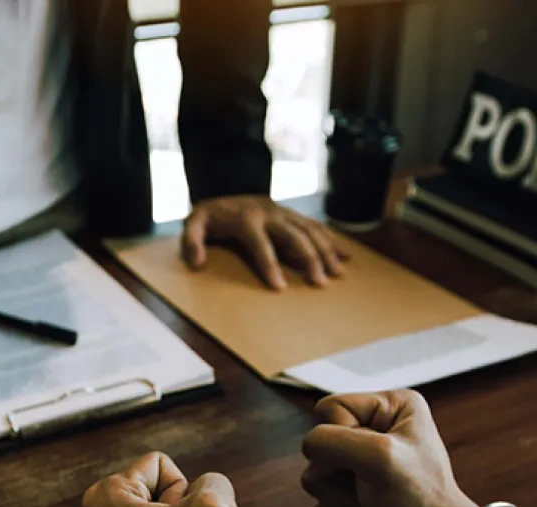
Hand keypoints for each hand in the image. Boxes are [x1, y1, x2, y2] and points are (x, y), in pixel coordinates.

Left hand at [182, 194, 347, 289]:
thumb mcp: (193, 224)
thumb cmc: (210, 216)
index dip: (269, 265)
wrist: (224, 189)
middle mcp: (269, 213)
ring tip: (336, 274)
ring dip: (325, 251)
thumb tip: (197, 261)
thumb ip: (191, 241)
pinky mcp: (292, 214)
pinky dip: (331, 240)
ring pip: (309, 230)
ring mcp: (283, 211)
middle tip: (319, 283)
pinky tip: (345, 256)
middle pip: (294, 235)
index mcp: (246, 218)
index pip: (260, 244)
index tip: (280, 288)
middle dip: (309, 259)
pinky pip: (315, 226)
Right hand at [301, 390, 475, 506]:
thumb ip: (332, 440)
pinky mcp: (349, 501)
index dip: (340, 437)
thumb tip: (309, 447)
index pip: (330, 409)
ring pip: (315, 478)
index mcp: (390, 409)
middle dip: (340, 475)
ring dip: (340, 500)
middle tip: (371, 487)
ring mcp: (359, 469)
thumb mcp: (378, 456)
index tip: (370, 457)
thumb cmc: (418, 499)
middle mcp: (375, 433)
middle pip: (319, 446)